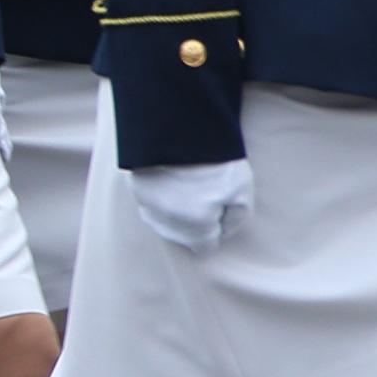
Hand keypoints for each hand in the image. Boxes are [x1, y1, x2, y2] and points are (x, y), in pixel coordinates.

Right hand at [130, 158, 253, 253]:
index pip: (206, 246)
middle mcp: (168, 227)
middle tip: (204, 190)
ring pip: (164, 221)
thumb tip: (221, 231)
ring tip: (186, 182)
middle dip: (195, 220)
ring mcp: (148, 210)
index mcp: (196, 231)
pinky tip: (170, 176)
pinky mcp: (135, 190)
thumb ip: (236, 219)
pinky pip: (149, 203)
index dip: (216, 228)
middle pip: (184, 236)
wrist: (180, 129)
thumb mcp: (242, 191)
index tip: (219, 207)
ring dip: (174, 209)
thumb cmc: (215, 161)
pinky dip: (159, 194)